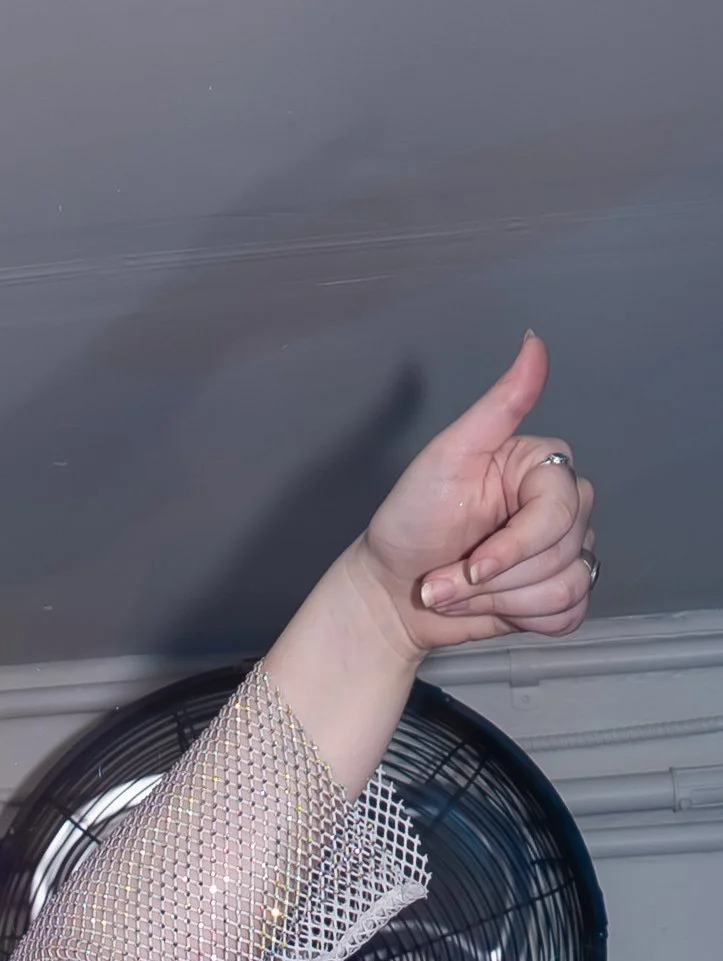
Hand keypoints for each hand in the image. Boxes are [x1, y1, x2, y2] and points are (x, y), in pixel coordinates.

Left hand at [353, 332, 596, 658]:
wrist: (390, 594)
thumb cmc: (409, 522)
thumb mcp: (447, 456)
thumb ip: (499, 404)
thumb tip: (534, 342)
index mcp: (539, 468)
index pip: (560, 509)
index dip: (515, 546)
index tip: (471, 564)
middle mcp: (560, 506)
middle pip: (565, 550)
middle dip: (496, 578)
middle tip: (452, 575)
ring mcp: (562, 550)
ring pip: (568, 584)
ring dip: (503, 600)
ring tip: (462, 589)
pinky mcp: (556, 592)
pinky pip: (569, 613)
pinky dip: (523, 618)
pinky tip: (491, 606)